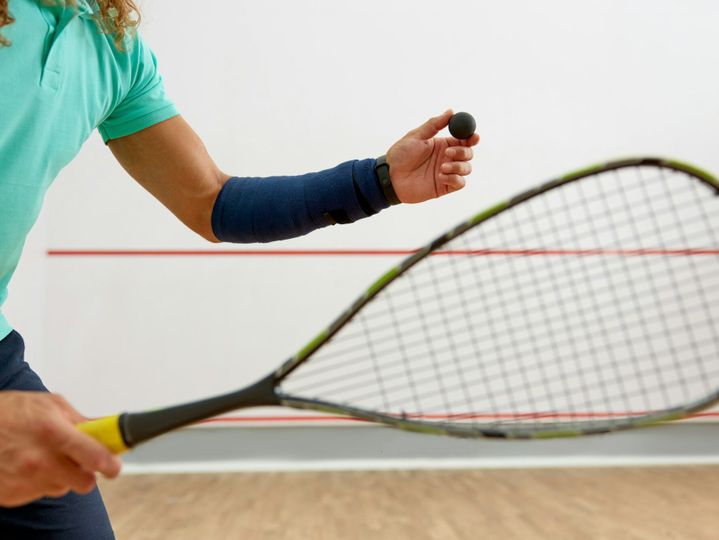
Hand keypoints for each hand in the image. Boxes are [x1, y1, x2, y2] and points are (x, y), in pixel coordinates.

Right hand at [0, 391, 121, 507]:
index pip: (95, 458)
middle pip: (84, 482)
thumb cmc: (12, 412)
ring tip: (45, 455)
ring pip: (62, 488)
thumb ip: (83, 420)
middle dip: (86, 471)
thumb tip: (111, 427)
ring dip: (61, 475)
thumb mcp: (51, 405)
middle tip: (79, 458)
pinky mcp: (11, 496)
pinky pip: (40, 493)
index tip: (115, 464)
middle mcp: (38, 461)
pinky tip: (28, 465)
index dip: (111, 463)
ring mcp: (24, 481)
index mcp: (53, 433)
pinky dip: (40, 481)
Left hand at [386, 109, 479, 203]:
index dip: (471, 137)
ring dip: (458, 166)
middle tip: (448, 153)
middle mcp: (447, 158)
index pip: (464, 139)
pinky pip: (460, 183)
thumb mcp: (416, 136)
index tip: (474, 136)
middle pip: (468, 153)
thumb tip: (451, 111)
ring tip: (441, 167)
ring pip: (467, 168)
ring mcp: (447, 172)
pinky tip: (440, 177)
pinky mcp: (444, 187)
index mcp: (443, 144)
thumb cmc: (400, 155)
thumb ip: (434, 124)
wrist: (390, 177)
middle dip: (463, 152)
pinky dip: (454, 179)